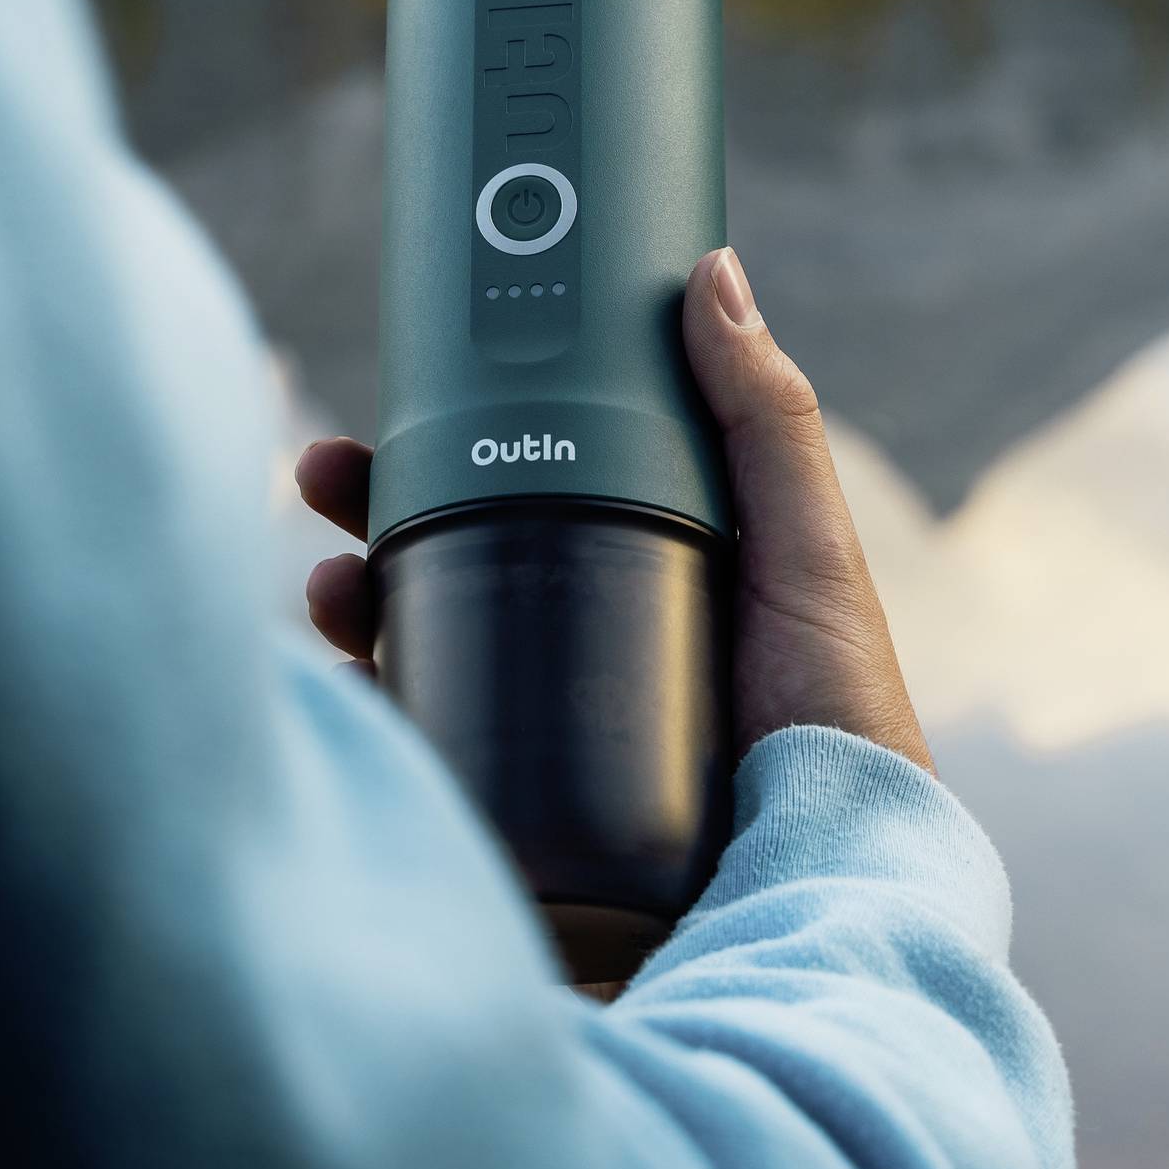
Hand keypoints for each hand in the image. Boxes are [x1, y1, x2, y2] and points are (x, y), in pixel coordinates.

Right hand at [293, 246, 930, 775]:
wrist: (826, 894)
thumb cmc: (840, 725)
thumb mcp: (806, 555)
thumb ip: (766, 421)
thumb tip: (712, 273)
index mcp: (650, 565)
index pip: (534, 476)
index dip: (463, 432)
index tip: (403, 388)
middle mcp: (589, 640)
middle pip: (457, 551)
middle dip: (379, 509)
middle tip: (327, 476)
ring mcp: (548, 729)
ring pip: (423, 642)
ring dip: (356, 603)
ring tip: (330, 591)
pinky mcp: (517, 814)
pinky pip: (423, 750)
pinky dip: (371, 713)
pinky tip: (346, 694)